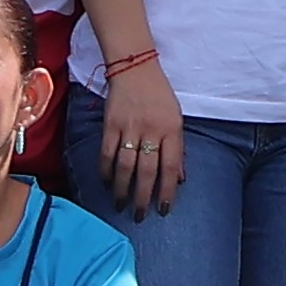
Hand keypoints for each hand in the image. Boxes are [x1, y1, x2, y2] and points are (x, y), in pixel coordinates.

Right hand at [89, 62, 187, 217]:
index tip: (163, 209)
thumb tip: (178, 179)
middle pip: (147, 171)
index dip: (167, 191)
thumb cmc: (160, 96)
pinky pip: (107, 153)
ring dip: (122, 189)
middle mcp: (151, 130)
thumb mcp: (177, 119)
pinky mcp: (110, 124)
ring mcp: (129, 127)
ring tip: (121, 205)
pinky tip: (107, 183)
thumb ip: (177, 149)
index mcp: (172, 130)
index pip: (171, 167)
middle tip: (140, 216)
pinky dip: (106, 171)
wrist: (135, 68)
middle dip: (143, 197)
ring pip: (125, 166)